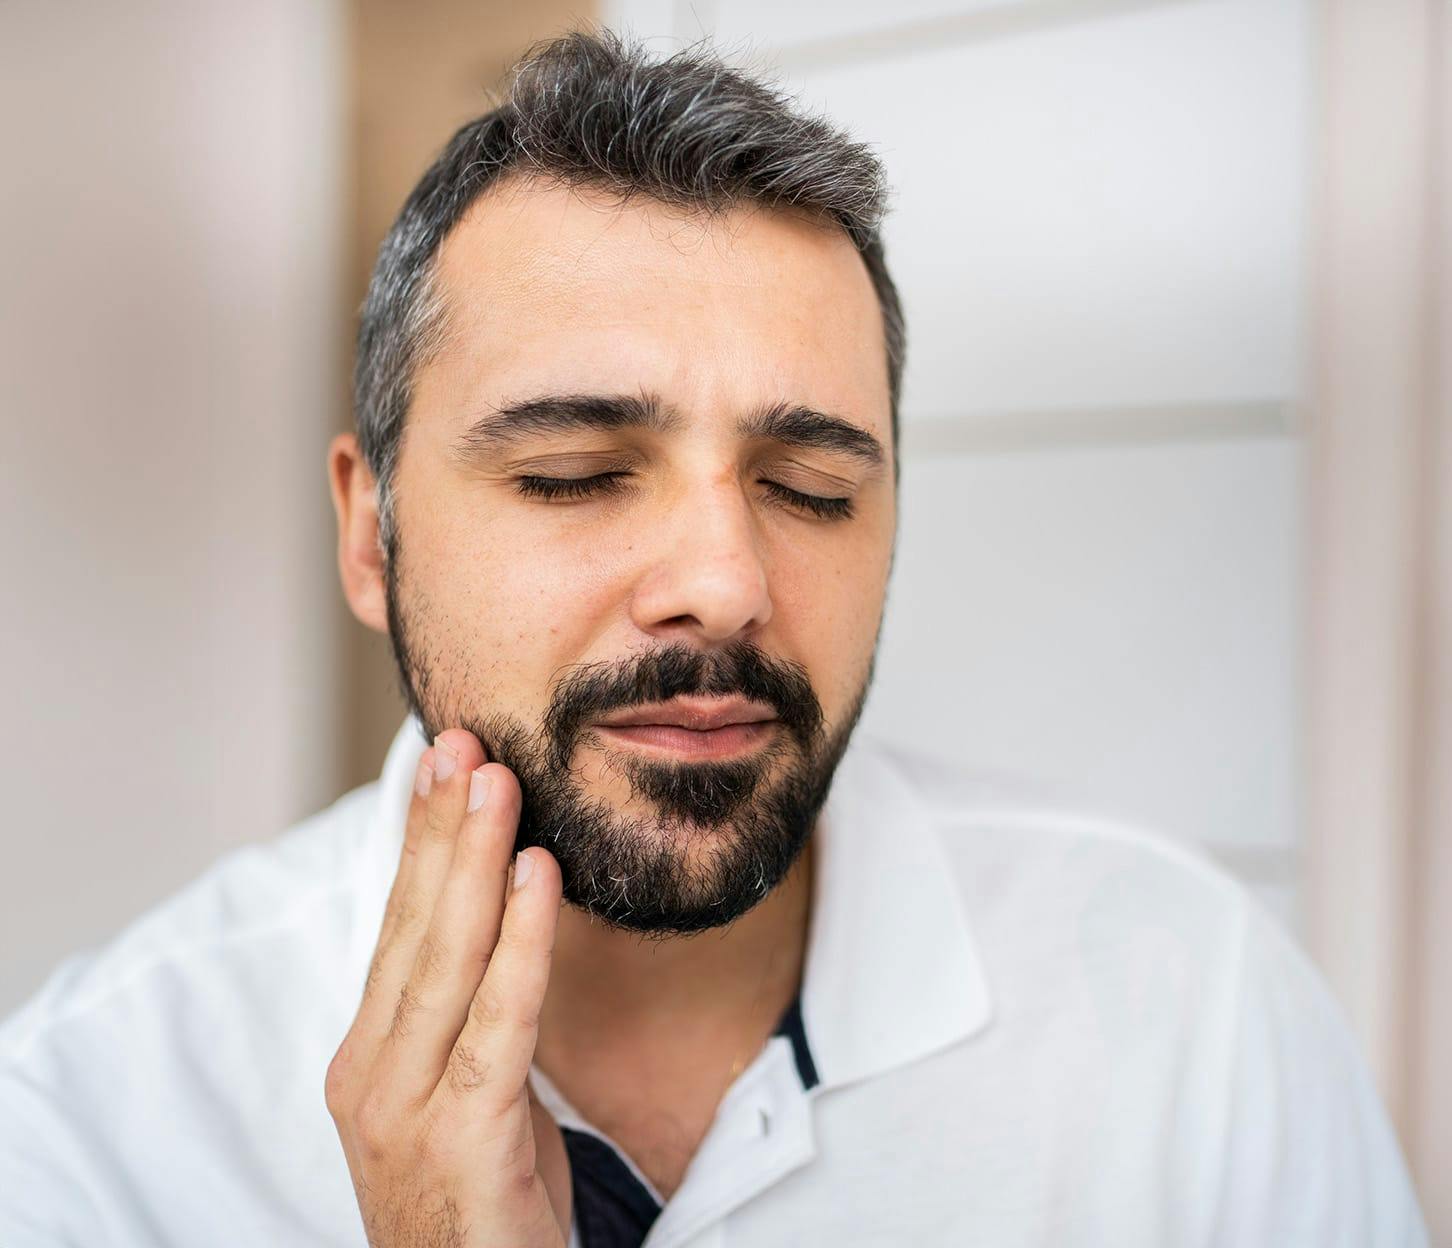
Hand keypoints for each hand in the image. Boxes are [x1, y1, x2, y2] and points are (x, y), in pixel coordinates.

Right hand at [325, 729, 570, 1246]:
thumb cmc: (478, 1202)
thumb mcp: (468, 1094)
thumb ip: (472, 1016)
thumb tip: (503, 926)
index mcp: (368, 1058)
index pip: (397, 929)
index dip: (421, 844)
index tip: (440, 768)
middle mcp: (372, 1075)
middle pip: (414, 927)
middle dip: (441, 828)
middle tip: (461, 741)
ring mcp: (407, 1108)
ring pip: (447, 959)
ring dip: (474, 859)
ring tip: (496, 779)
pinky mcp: (463, 1136)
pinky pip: (500, 1020)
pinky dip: (522, 941)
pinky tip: (538, 876)